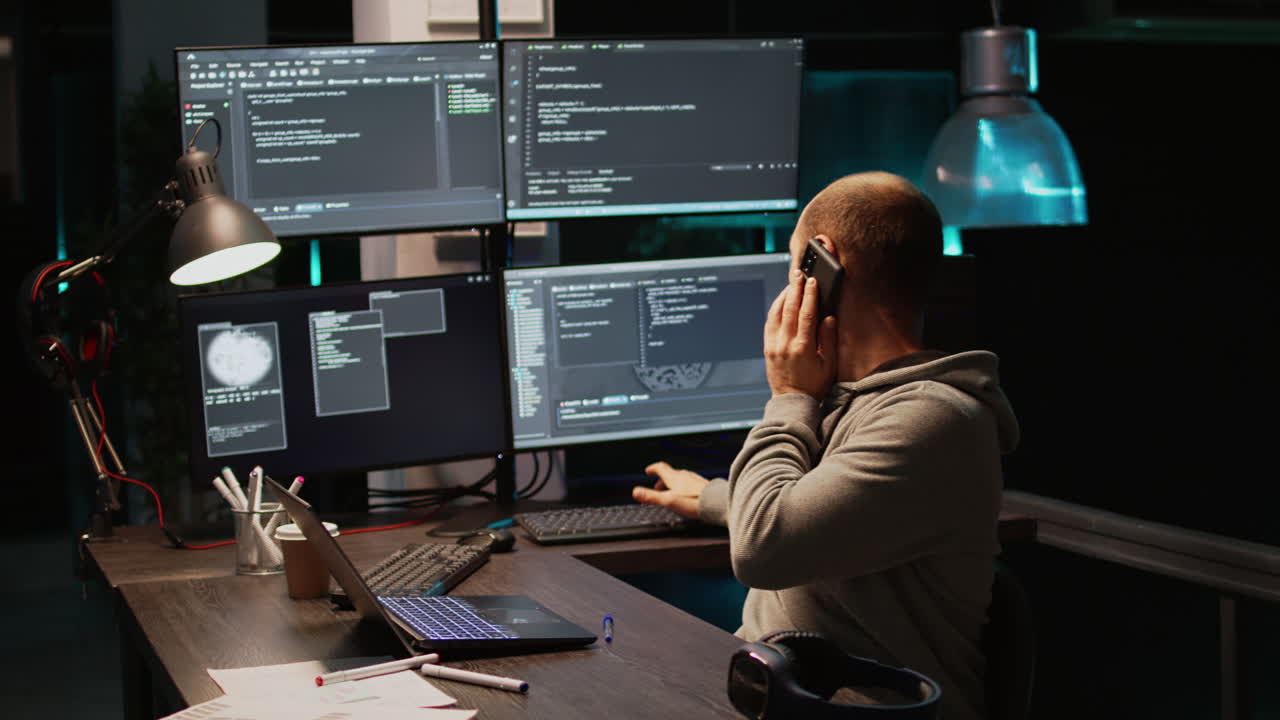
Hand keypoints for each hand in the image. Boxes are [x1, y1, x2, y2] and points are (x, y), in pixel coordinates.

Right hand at [631, 461, 708, 518]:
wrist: (715, 503)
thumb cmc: (693, 502)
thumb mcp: (668, 501)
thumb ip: (651, 496)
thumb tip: (636, 492)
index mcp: (674, 477)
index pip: (660, 468)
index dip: (653, 468)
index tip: (649, 470)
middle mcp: (684, 475)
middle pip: (670, 473)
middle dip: (662, 479)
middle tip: (657, 486)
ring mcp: (694, 480)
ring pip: (680, 478)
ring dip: (672, 483)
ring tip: (670, 492)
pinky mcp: (702, 486)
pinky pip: (689, 483)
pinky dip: (683, 487)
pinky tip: (686, 495)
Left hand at [764, 271, 836, 398]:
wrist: (792, 401)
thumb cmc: (814, 384)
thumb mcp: (828, 364)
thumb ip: (828, 339)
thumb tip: (828, 317)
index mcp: (803, 348)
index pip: (807, 314)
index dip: (810, 295)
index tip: (813, 281)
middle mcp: (786, 344)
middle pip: (790, 309)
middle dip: (795, 288)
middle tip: (799, 273)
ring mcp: (774, 345)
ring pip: (777, 313)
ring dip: (784, 295)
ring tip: (791, 282)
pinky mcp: (767, 348)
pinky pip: (770, 322)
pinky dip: (776, 308)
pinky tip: (782, 300)